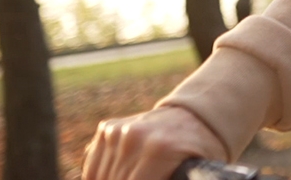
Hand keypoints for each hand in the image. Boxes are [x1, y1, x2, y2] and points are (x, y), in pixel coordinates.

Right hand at [83, 105, 227, 179]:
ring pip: (100, 177)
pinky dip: (100, 176)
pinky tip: (118, 174)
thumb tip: (165, 179)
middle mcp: (134, 137)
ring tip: (135, 175)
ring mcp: (118, 131)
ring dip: (112, 179)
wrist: (191, 117)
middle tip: (144, 177)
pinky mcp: (108, 129)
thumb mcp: (197, 172)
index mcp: (159, 150)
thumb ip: (177, 179)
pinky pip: (92, 166)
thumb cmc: (197, 152)